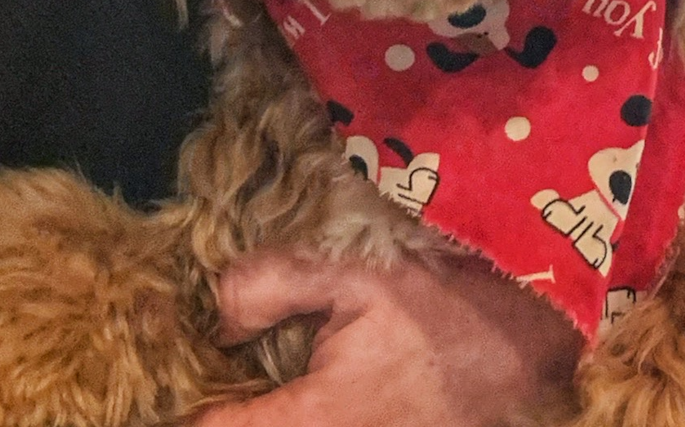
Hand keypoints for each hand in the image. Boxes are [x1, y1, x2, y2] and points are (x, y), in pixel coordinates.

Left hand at [195, 250, 583, 426]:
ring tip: (246, 381)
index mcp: (314, 422)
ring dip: (255, 408)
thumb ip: (272, 285)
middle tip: (211, 374)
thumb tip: (216, 316)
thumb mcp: (358, 273)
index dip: (180, 406)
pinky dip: (289, 409)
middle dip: (223, 405)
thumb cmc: (445, 306)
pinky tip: (289, 387)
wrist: (528, 347)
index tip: (156, 384)